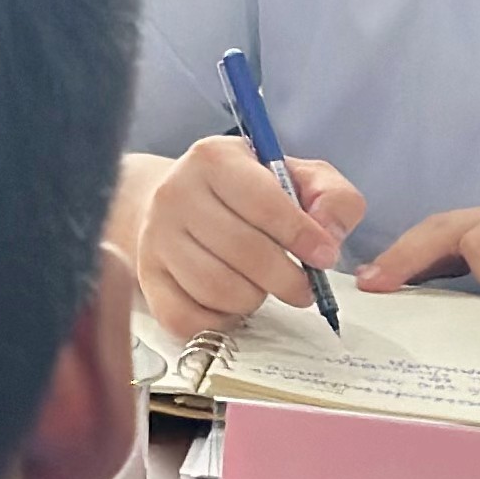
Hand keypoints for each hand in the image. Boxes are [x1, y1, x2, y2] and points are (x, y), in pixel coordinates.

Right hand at [135, 135, 364, 342]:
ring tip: (262, 287)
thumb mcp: (298, 177)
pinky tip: (231, 302)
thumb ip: (332, 198)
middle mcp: (175, 193)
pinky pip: (189, 317)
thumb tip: (329, 237)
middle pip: (244, 251)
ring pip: (218, 288)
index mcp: (214, 159)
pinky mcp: (147, 276)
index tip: (325, 255)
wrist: (181, 201)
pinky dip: (221, 319)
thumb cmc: (249, 193)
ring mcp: (155, 237)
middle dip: (288, 279)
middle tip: (304, 287)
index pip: (263, 202)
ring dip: (255, 298)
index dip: (302, 236)